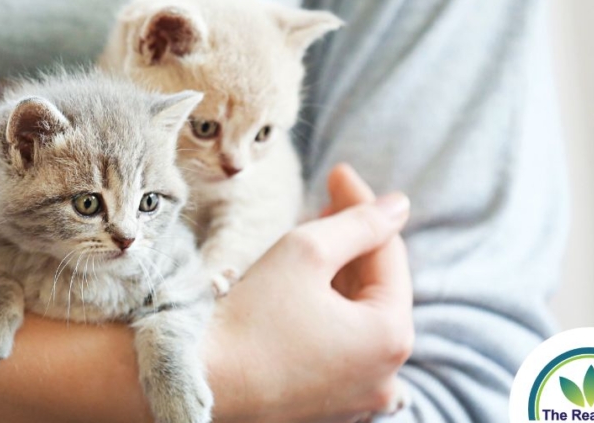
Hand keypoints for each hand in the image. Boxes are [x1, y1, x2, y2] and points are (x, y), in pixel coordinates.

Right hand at [207, 163, 413, 422]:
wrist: (195, 381)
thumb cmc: (249, 318)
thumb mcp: (305, 252)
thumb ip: (359, 222)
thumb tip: (398, 205)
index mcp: (391, 337)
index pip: (388, 254)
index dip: (363, 206)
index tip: (336, 173)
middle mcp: (386, 376)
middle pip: (374, 289)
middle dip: (350, 243)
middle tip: (322, 202)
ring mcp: (358, 398)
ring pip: (355, 319)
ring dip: (336, 277)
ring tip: (307, 241)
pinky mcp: (326, 408)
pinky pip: (337, 350)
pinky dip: (325, 316)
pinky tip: (299, 289)